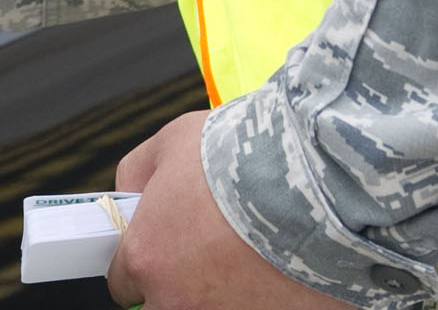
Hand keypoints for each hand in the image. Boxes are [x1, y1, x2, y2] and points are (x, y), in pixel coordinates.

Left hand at [105, 112, 344, 309]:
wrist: (315, 181)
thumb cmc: (243, 160)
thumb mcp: (170, 143)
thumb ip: (138, 174)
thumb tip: (130, 192)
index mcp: (147, 260)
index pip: (123, 282)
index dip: (143, 260)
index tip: (159, 247)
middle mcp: (182, 301)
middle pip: (166, 304)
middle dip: (181, 281)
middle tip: (209, 248)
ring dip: (226, 291)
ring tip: (251, 253)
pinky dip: (267, 296)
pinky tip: (280, 266)